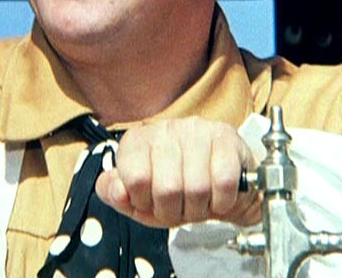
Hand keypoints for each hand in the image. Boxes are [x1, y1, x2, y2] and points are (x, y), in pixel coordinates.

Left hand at [94, 116, 260, 227]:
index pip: (135, 179)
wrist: (220, 185)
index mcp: (137, 140)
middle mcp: (165, 129)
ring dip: (199, 209)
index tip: (151, 202)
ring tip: (199, 202)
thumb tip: (115, 189)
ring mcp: (197, 129)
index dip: (144, 202)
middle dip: (175, 212)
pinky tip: (218, 197)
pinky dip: (222, 202)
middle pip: (167, 189)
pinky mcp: (226, 136)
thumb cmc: (177, 190)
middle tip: (180, 208)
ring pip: (197, 188)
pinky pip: (224, 182)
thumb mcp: (140, 199)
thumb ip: (117, 195)